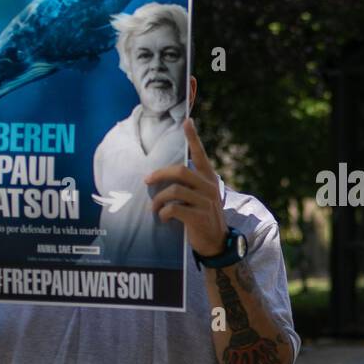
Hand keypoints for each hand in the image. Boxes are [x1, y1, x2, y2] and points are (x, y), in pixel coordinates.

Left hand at [146, 117, 227, 256]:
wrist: (216, 242)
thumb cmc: (203, 217)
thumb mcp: (202, 197)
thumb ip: (190, 185)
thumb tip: (163, 177)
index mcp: (209, 179)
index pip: (201, 154)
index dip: (194, 137)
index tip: (188, 121)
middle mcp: (209, 187)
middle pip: (180, 171)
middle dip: (159, 175)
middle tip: (147, 181)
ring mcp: (206, 202)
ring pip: (174, 191)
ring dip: (158, 200)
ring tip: (153, 208)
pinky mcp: (200, 217)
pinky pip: (174, 209)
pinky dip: (164, 213)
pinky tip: (163, 218)